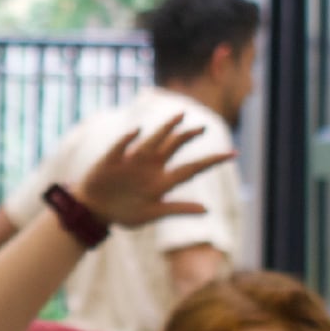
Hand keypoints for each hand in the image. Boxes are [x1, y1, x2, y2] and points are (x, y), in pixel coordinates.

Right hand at [73, 116, 233, 228]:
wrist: (95, 211)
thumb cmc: (125, 214)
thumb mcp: (152, 214)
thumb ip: (178, 209)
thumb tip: (207, 210)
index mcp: (163, 182)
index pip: (192, 168)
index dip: (212, 161)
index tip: (234, 153)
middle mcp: (151, 167)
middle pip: (174, 147)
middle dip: (188, 137)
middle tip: (203, 129)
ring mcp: (132, 161)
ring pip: (153, 141)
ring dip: (166, 129)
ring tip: (180, 116)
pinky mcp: (112, 160)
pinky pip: (121, 147)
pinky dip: (129, 139)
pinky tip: (138, 131)